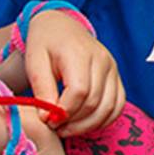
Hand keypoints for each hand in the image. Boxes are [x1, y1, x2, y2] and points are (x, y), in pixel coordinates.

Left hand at [25, 12, 124, 136]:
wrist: (61, 27)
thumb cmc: (45, 44)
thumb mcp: (35, 62)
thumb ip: (42, 89)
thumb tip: (48, 117)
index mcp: (80, 53)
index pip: (79, 90)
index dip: (64, 111)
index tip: (48, 119)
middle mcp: (102, 60)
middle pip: (94, 102)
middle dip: (73, 122)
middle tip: (54, 126)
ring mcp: (113, 68)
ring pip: (109, 107)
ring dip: (88, 125)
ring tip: (67, 127)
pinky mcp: (116, 77)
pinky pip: (118, 105)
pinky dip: (104, 120)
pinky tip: (85, 123)